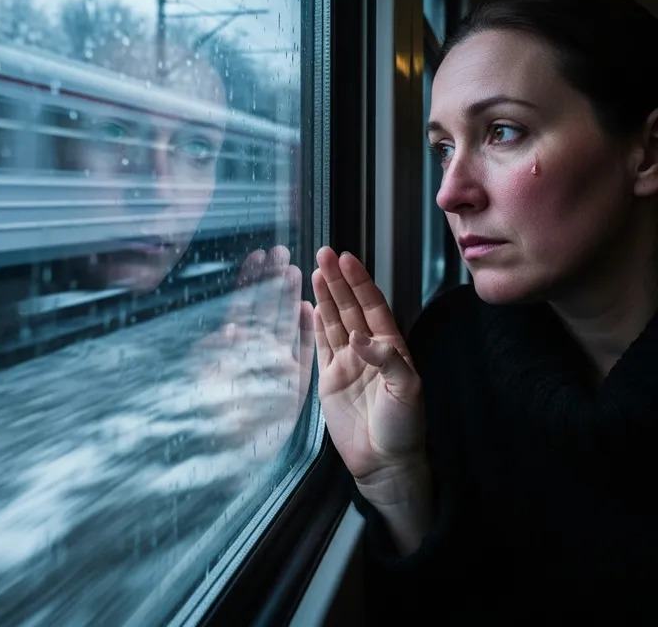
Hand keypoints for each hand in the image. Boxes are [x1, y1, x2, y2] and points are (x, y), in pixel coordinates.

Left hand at [194, 246, 314, 459]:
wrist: (238, 457)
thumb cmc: (218, 421)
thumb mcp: (210, 385)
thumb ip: (218, 355)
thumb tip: (230, 327)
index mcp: (236, 349)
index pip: (244, 306)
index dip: (250, 282)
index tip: (256, 256)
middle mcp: (258, 352)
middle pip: (267, 308)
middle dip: (272, 279)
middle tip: (280, 251)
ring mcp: (278, 364)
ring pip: (285, 323)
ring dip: (290, 296)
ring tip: (295, 270)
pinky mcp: (295, 382)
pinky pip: (303, 351)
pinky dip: (306, 331)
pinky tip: (309, 310)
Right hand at [312, 246, 424, 483]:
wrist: (385, 463)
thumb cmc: (404, 427)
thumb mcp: (408, 390)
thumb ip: (386, 359)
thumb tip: (358, 337)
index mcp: (390, 347)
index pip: (371, 305)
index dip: (359, 282)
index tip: (347, 259)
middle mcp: (367, 349)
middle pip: (349, 307)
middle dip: (337, 280)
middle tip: (324, 254)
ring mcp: (346, 363)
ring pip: (333, 321)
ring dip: (325, 296)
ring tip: (315, 270)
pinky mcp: (329, 379)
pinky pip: (319, 345)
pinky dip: (314, 324)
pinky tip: (310, 305)